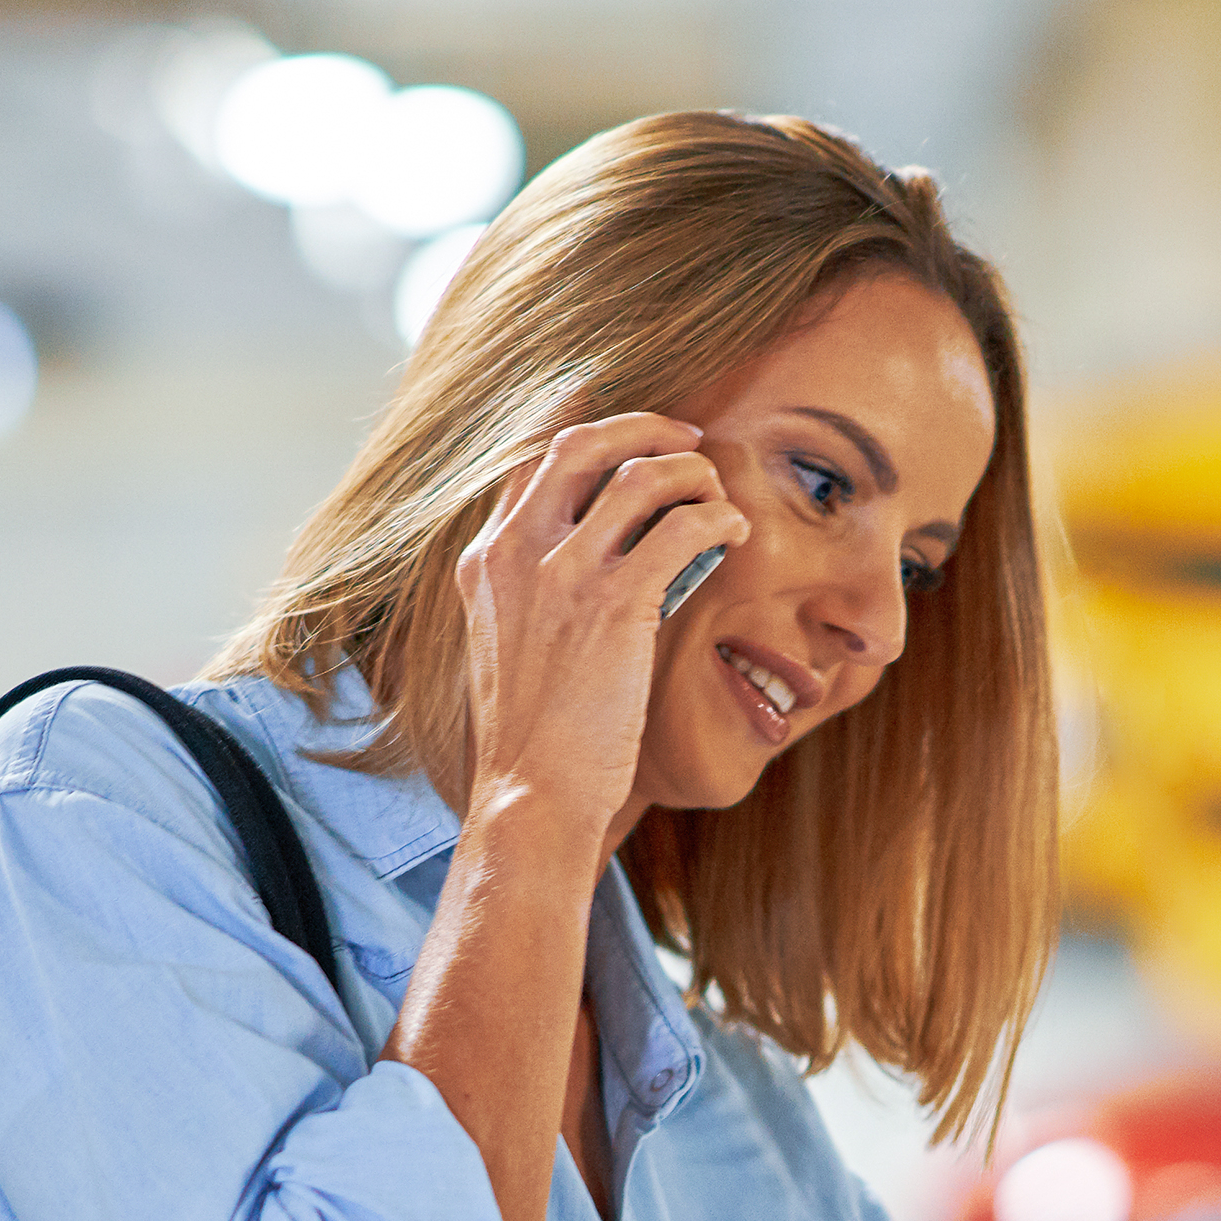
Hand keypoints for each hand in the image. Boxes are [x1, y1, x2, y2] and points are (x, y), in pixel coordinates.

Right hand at [452, 412, 749, 831]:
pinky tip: (735, 532)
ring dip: (691, 472)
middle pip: (580, 444)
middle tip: (688, 439)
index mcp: (484, 562)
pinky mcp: (614, 604)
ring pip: (639, 475)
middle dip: (642, 427)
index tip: (624, 427)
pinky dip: (717, 518)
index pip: (531, 462)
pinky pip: (681, 528)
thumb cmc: (533, 737)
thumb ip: (536, 592)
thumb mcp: (510, 646)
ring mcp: (562, 575)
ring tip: (718, 492)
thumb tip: (606, 558)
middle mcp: (515, 554)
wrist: (531, 794)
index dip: (584, 430)